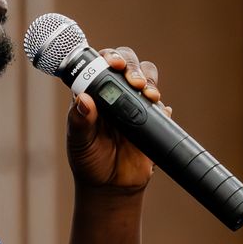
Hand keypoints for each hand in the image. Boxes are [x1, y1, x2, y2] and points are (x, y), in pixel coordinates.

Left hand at [65, 46, 169, 195]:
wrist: (111, 186)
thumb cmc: (89, 161)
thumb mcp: (79, 142)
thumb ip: (80, 122)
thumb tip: (83, 100)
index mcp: (93, 93)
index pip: (100, 64)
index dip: (109, 57)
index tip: (113, 65)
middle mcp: (115, 93)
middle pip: (128, 64)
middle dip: (133, 67)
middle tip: (135, 82)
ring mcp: (135, 105)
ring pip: (148, 79)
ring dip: (150, 81)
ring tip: (150, 96)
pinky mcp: (152, 120)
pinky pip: (162, 108)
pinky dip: (163, 108)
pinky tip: (161, 115)